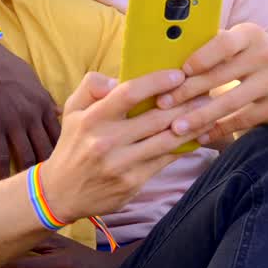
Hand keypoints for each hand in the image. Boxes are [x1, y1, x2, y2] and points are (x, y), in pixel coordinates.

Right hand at [0, 38, 62, 178]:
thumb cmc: (6, 65)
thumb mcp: (32, 79)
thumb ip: (45, 98)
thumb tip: (58, 110)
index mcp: (44, 104)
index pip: (62, 134)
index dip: (68, 152)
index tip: (71, 167)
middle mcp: (33, 116)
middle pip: (49, 150)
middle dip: (55, 170)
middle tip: (59, 187)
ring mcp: (13, 123)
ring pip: (28, 156)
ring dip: (32, 176)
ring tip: (36, 193)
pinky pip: (1, 156)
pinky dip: (3, 174)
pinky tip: (4, 187)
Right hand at [40, 70, 211, 221]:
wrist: (60, 193)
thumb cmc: (72, 145)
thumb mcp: (72, 110)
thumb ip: (91, 86)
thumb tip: (117, 78)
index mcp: (91, 119)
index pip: (128, 94)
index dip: (156, 82)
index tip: (177, 74)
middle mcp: (106, 142)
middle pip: (155, 118)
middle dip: (184, 103)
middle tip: (205, 90)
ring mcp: (121, 165)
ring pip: (165, 141)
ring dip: (191, 125)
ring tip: (207, 112)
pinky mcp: (132, 183)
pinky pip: (164, 161)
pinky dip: (183, 148)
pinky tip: (196, 136)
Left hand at [157, 23, 267, 138]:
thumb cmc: (251, 55)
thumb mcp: (239, 42)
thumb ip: (212, 45)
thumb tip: (168, 49)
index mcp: (251, 34)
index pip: (224, 43)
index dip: (201, 57)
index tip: (180, 72)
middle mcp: (267, 54)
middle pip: (222, 76)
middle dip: (188, 91)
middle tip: (163, 104)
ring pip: (231, 103)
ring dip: (200, 116)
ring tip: (176, 127)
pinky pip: (244, 119)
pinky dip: (220, 129)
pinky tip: (201, 135)